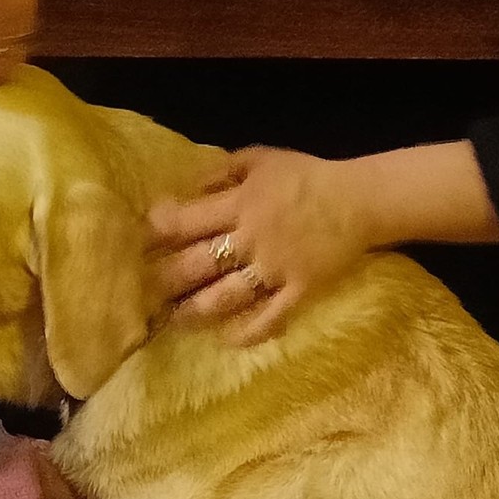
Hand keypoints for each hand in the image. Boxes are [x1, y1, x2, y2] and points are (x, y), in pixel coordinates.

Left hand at [149, 148, 370, 345]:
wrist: (362, 199)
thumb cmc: (307, 177)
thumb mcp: (261, 159)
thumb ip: (222, 169)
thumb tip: (187, 185)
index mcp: (241, 204)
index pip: (189, 220)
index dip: (159, 231)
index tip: (137, 243)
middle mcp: (253, 238)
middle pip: (200, 263)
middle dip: (168, 279)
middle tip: (142, 292)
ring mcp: (276, 268)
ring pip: (229, 294)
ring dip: (198, 310)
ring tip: (175, 320)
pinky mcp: (300, 289)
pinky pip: (272, 315)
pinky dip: (250, 330)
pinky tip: (228, 339)